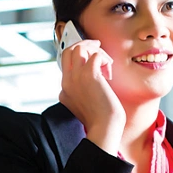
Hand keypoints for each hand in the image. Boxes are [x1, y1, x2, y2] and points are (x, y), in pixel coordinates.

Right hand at [57, 39, 124, 154]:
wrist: (104, 127)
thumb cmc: (100, 118)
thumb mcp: (84, 104)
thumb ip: (82, 89)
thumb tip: (94, 77)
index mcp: (64, 88)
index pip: (65, 62)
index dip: (80, 56)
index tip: (92, 57)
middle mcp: (67, 81)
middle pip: (67, 51)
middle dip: (84, 45)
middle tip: (97, 47)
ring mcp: (76, 77)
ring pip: (79, 48)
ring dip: (95, 51)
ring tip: (105, 62)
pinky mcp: (89, 75)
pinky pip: (95, 55)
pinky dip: (104, 59)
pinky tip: (108, 72)